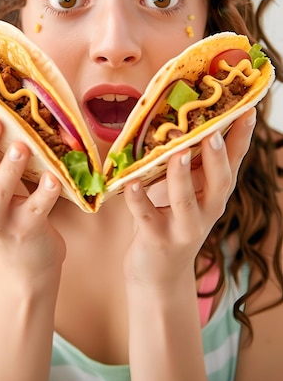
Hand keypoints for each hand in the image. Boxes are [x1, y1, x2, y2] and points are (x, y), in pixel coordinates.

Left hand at [123, 109, 255, 288]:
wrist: (160, 272)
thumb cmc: (172, 217)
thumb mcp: (190, 188)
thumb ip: (193, 161)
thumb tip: (188, 117)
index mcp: (216, 191)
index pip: (234, 161)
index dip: (242, 136)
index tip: (249, 109)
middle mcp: (207, 209)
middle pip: (219, 182)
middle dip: (217, 156)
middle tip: (213, 132)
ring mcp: (183, 227)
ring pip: (185, 200)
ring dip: (181, 177)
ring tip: (178, 153)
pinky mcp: (157, 239)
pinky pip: (147, 217)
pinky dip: (139, 200)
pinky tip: (132, 184)